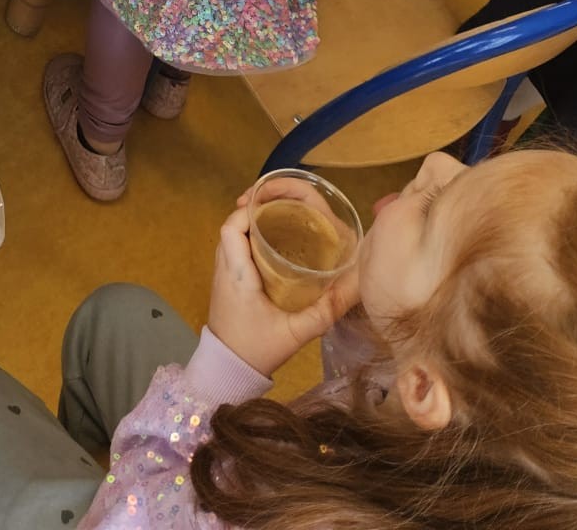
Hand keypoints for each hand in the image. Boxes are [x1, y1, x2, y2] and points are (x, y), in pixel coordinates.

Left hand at [205, 204, 359, 378]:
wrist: (228, 370)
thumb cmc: (257, 349)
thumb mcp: (295, 333)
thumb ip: (324, 311)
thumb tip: (355, 287)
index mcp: (236, 274)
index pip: (231, 228)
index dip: (248, 211)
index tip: (274, 207)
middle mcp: (224, 268)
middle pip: (232, 227)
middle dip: (255, 214)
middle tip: (284, 212)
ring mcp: (221, 275)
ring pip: (232, 238)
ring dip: (251, 228)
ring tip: (282, 225)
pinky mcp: (225, 283)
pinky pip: (233, 251)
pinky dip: (249, 242)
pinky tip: (274, 249)